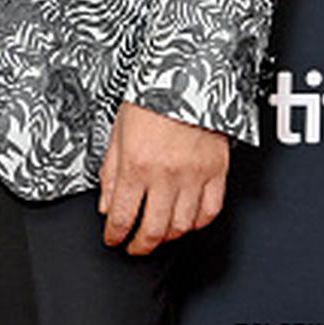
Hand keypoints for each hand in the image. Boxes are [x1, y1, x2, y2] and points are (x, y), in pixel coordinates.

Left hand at [98, 102, 228, 254]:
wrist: (185, 76)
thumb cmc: (150, 97)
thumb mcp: (117, 132)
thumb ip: (111, 173)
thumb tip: (106, 205)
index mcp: (137, 164)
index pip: (123, 216)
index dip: (115, 235)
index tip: (113, 239)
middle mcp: (166, 175)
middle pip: (153, 229)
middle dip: (140, 246)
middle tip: (134, 248)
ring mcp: (195, 176)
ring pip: (183, 226)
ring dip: (167, 238)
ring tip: (158, 236)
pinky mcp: (217, 171)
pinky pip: (210, 211)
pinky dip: (198, 223)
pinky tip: (187, 222)